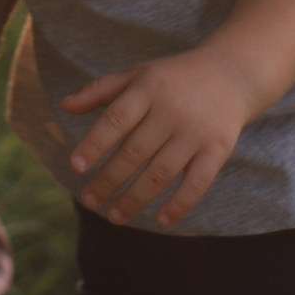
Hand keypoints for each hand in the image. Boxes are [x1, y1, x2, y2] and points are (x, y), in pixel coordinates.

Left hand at [61, 52, 254, 227]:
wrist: (230, 74)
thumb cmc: (172, 78)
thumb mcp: (137, 75)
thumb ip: (100, 90)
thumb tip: (64, 106)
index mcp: (148, 89)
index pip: (116, 119)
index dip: (95, 144)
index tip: (75, 167)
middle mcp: (172, 110)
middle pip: (135, 152)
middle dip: (109, 180)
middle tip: (90, 200)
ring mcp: (196, 132)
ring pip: (161, 173)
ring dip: (135, 198)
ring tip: (114, 216)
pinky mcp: (218, 150)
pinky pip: (197, 183)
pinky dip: (179, 204)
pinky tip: (160, 220)